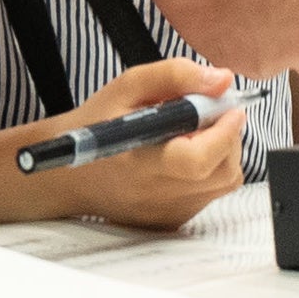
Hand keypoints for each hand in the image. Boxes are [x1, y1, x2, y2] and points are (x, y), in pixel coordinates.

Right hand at [31, 59, 246, 230]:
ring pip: (223, 183)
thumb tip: (223, 80)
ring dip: (223, 153)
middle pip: (221, 172)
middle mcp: (155, 195)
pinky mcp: (172, 222)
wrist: (68, 174)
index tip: (230, 107)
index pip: (197, 159)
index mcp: (140, 161)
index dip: (224, 132)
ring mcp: (166, 213)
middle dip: (229, 137)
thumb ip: (175, 76)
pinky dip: (211, 171)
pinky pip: (210, 195)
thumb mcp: (128, 86)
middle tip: (211, 114)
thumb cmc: (97, 124)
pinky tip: (184, 155)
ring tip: (194, 133)